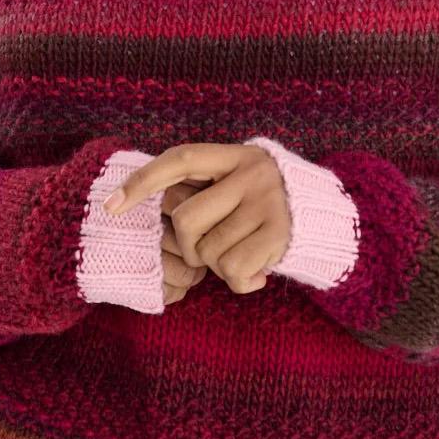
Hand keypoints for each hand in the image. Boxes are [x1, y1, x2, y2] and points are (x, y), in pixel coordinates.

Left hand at [104, 142, 290, 295]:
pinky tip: (257, 274)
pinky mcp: (280, 233)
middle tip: (209, 251)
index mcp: (235, 156)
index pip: (181, 159)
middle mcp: (251, 173)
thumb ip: (206, 189)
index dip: (144, 180)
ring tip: (242, 256)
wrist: (327, 220)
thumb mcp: (239, 184)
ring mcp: (267, 202)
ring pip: (208, 251)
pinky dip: (239, 282)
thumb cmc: (265, 207)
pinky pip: (233, 270)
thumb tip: (153, 204)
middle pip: (186, 220)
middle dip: (189, 247)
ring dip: (218, 266)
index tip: (111, 205)